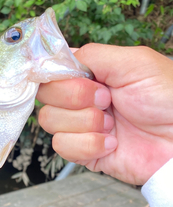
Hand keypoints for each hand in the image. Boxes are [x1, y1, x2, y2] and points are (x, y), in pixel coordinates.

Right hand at [37, 44, 172, 185]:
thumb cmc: (168, 98)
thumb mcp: (135, 62)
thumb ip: (93, 55)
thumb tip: (61, 58)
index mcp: (92, 73)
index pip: (52, 70)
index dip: (59, 76)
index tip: (85, 80)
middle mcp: (82, 99)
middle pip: (47, 96)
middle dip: (76, 98)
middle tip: (108, 100)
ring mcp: (81, 126)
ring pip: (50, 122)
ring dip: (85, 123)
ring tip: (113, 125)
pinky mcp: (84, 152)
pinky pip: (63, 147)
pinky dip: (89, 145)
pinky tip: (113, 143)